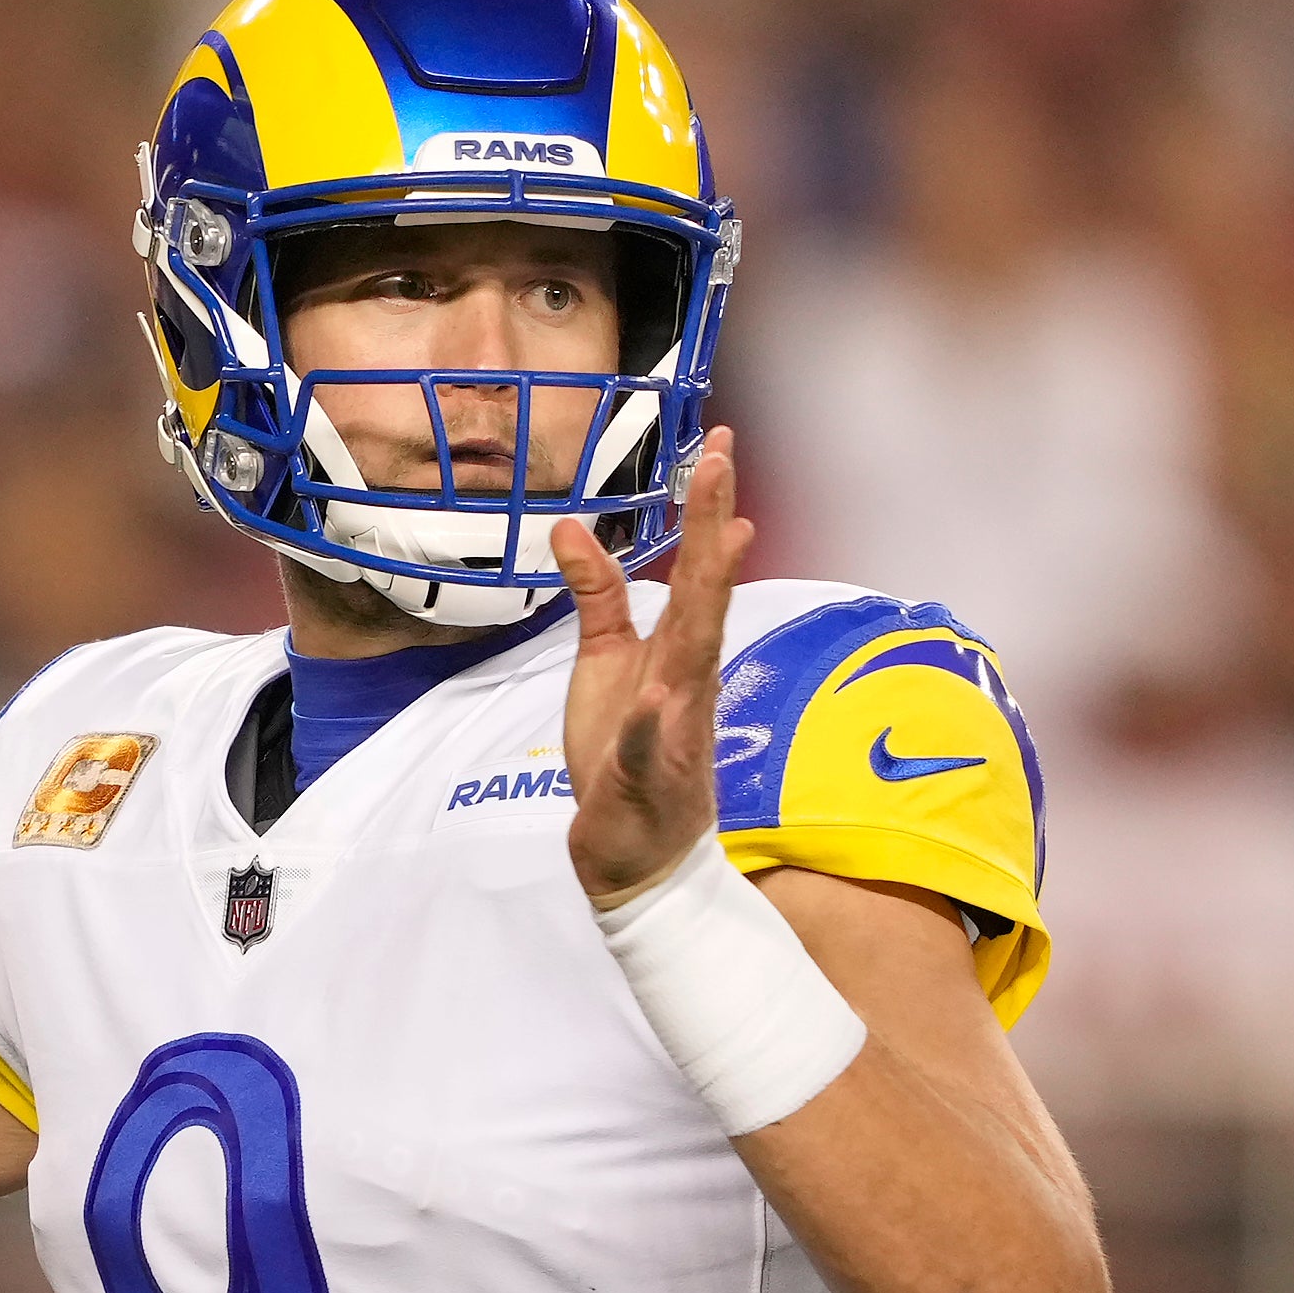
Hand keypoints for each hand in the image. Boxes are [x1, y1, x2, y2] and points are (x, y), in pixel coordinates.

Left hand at [550, 428, 753, 904]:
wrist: (634, 846)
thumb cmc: (626, 748)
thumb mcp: (603, 660)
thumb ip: (597, 597)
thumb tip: (568, 529)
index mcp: (679, 648)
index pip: (699, 569)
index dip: (707, 509)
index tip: (720, 447)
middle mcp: (688, 677)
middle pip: (707, 593)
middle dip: (716, 527)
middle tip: (725, 460)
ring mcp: (675, 725)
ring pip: (694, 655)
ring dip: (707, 601)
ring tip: (723, 541)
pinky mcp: (647, 774)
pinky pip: (649, 744)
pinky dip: (653, 720)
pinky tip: (657, 692)